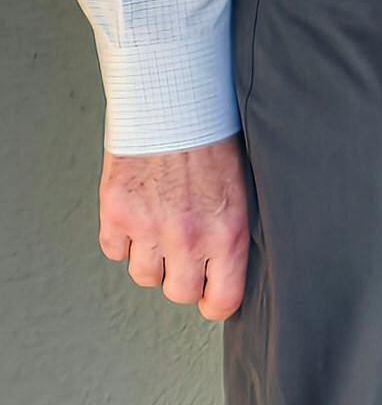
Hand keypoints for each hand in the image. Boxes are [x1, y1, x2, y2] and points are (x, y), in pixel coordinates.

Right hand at [99, 140, 248, 320]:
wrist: (175, 103)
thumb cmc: (215, 140)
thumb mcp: (242, 188)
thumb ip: (232, 232)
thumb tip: (228, 270)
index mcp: (227, 232)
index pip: (221, 300)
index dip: (216, 301)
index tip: (212, 296)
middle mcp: (187, 238)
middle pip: (179, 293)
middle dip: (183, 277)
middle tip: (187, 251)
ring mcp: (148, 229)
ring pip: (145, 276)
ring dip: (153, 258)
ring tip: (164, 224)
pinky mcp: (116, 216)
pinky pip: (115, 252)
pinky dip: (124, 239)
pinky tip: (140, 213)